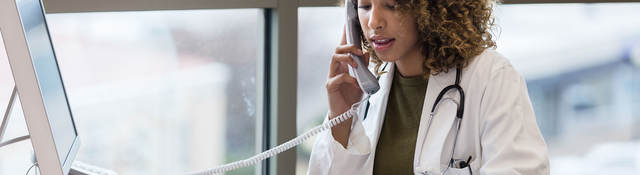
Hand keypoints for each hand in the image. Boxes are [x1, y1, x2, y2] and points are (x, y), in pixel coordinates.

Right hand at [326, 26, 369, 147]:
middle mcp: (335, 69)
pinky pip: (338, 77)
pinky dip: (348, 77)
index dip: (345, 36)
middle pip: (337, 49)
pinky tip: (355, 81)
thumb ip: (363, 67)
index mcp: (343, 66)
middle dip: (348, 46)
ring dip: (347, 58)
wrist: (345, 115)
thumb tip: (366, 54)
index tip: (349, 26)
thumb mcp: (362, 80)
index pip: (343, 48)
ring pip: (334, 58)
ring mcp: (331, 77)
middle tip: (358, 49)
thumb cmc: (351, 97)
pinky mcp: (330, 86)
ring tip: (356, 63)